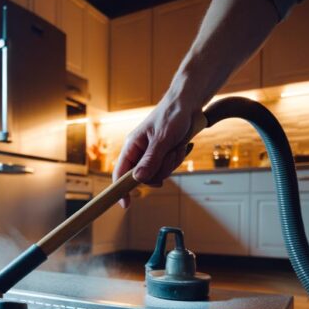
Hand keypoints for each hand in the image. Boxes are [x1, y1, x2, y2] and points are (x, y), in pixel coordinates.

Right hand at [112, 91, 197, 207]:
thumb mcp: (162, 139)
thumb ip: (150, 160)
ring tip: (177, 146)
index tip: (126, 205)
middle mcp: (139, 151)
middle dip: (160, 170)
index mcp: (132, 146)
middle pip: (144, 177)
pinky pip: (168, 167)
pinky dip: (176, 159)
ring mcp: (152, 153)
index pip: (120, 173)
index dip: (121, 190)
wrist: (188, 103)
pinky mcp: (163, 154)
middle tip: (169, 155)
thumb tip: (139, 179)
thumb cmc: (172, 115)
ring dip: (171, 163)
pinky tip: (180, 146)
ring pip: (159, 173)